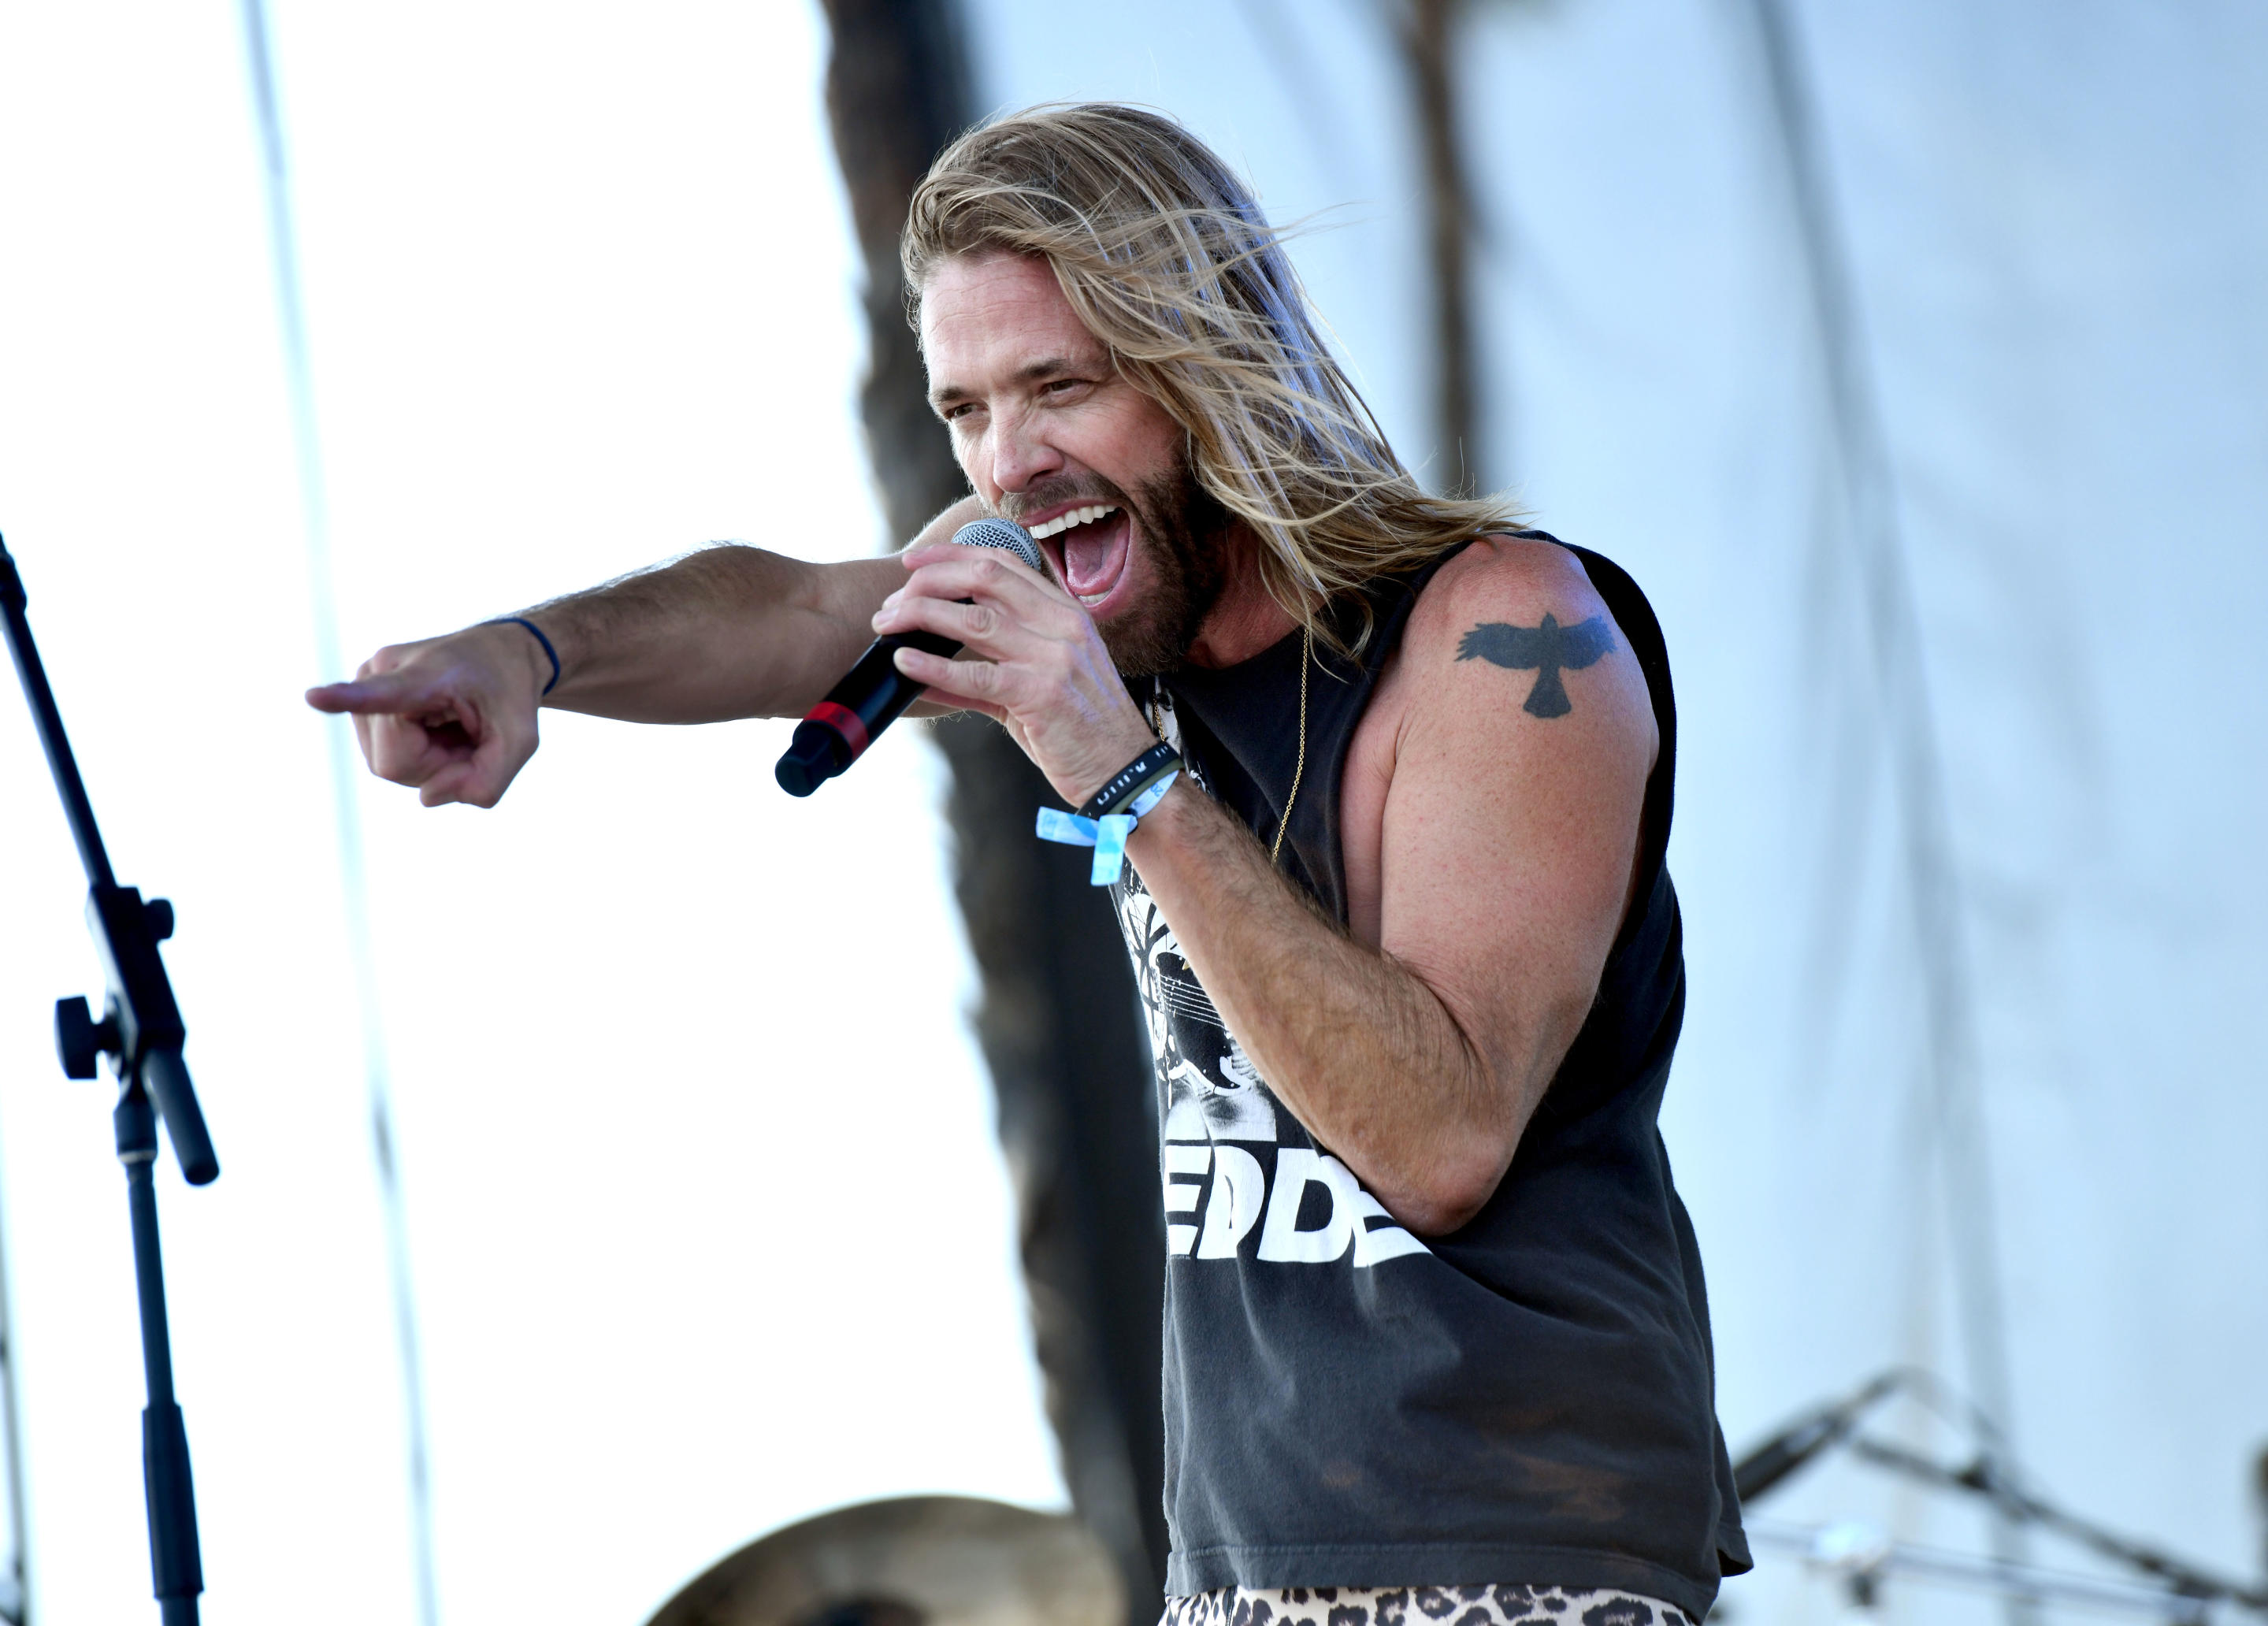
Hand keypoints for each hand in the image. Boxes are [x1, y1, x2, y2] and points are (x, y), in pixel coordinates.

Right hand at [305, 622, 549, 807]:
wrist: (499, 655)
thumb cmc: (510, 694)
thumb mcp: (523, 741)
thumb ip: (488, 781)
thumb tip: (425, 798)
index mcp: (425, 675)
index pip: (382, 693)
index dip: (346, 699)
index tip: (314, 697)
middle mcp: (382, 672)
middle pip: (395, 763)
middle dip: (438, 765)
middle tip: (467, 734)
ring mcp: (365, 685)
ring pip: (388, 765)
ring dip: (430, 760)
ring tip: (451, 726)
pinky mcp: (362, 703)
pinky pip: (386, 758)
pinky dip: (420, 756)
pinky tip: (435, 728)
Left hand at [873, 540, 1155, 804]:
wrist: (1124, 773)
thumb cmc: (1081, 732)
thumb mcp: (1041, 685)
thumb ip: (990, 670)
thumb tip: (928, 669)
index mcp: (1066, 614)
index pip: (1003, 564)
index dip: (952, 556)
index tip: (913, 564)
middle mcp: (1063, 626)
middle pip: (984, 578)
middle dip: (928, 581)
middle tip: (892, 601)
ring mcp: (1055, 658)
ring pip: (973, 621)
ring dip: (920, 617)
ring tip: (886, 625)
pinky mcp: (1042, 695)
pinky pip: (975, 675)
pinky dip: (933, 667)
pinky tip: (904, 662)